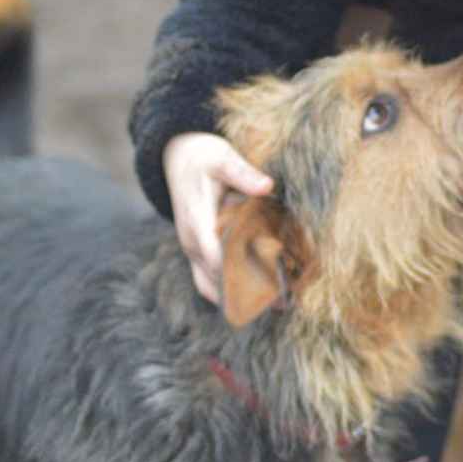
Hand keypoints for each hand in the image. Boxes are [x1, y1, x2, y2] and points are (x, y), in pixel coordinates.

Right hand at [163, 133, 273, 306]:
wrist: (177, 157)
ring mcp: (192, 251)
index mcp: (197, 221)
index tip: (273, 283)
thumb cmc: (202, 157)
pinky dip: (230, 291)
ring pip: (212, 287)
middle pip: (217, 279)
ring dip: (240, 296)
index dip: (242, 274)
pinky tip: (259, 296)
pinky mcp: (197, 253)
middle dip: (249, 291)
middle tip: (285, 301)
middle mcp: (191, 242)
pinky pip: (209, 283)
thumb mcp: (222, 157)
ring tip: (277, 305)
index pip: (216, 258)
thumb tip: (267, 186)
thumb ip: (242, 173)